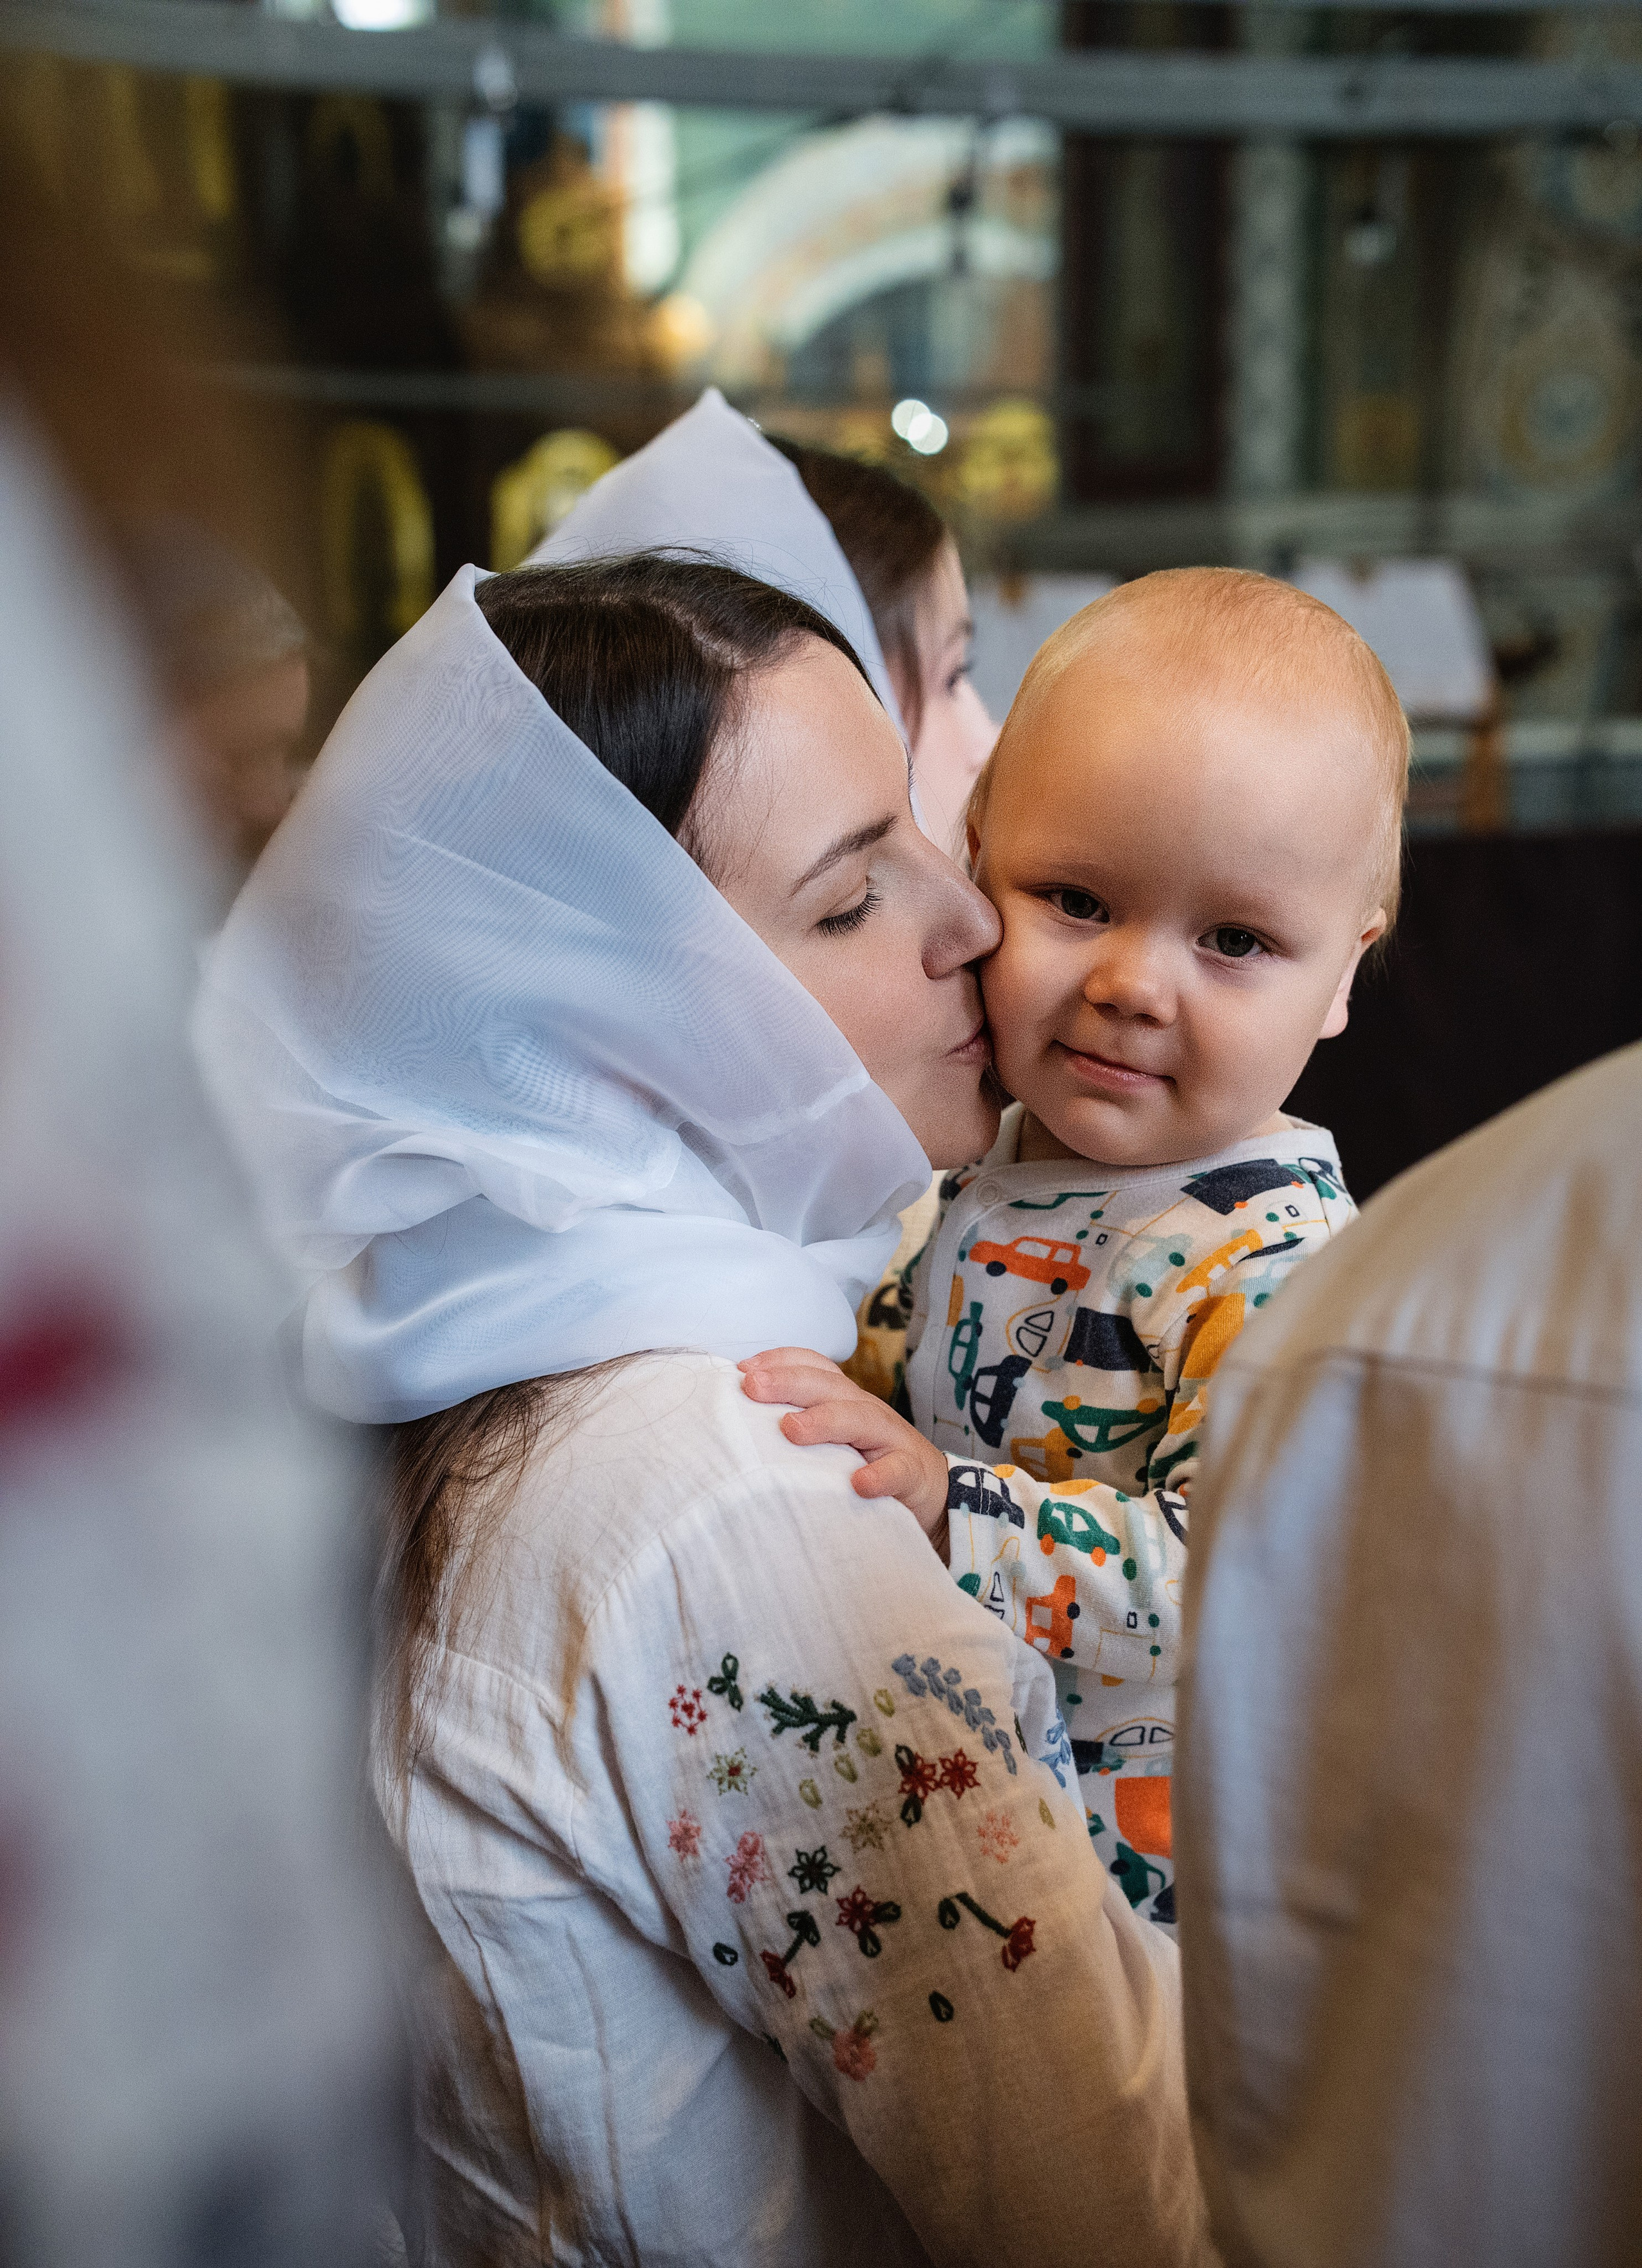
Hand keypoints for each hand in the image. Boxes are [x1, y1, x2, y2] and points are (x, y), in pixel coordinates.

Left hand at [738, 1348, 949, 1550]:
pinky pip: (898, 1470)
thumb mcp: (832, 1440)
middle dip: (788, 1381)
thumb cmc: (867, 1463)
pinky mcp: (911, 1473)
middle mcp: (864, 1410)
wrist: (933, 1493)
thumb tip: (737, 1424)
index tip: (742, 1370)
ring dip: (826, 1420)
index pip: (812, 1366)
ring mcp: (890, 1439)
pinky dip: (879, 1475)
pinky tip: (859, 1484)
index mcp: (842, 1399)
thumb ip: (797, 1427)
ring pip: (861, 1418)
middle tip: (751, 1387)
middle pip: (828, 1385)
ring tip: (792, 1429)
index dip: (779, 1361)